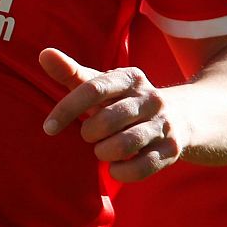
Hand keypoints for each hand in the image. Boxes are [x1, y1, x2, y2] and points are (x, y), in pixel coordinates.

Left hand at [39, 47, 184, 182]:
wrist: (182, 116)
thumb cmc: (125, 101)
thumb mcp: (102, 84)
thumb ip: (71, 72)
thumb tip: (43, 54)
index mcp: (130, 77)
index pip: (94, 89)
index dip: (67, 109)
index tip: (49, 127)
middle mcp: (150, 98)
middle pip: (108, 119)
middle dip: (90, 133)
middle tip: (89, 135)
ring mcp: (163, 124)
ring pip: (125, 144)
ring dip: (104, 152)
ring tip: (102, 150)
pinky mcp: (171, 149)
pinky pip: (141, 167)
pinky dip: (121, 173)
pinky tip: (115, 168)